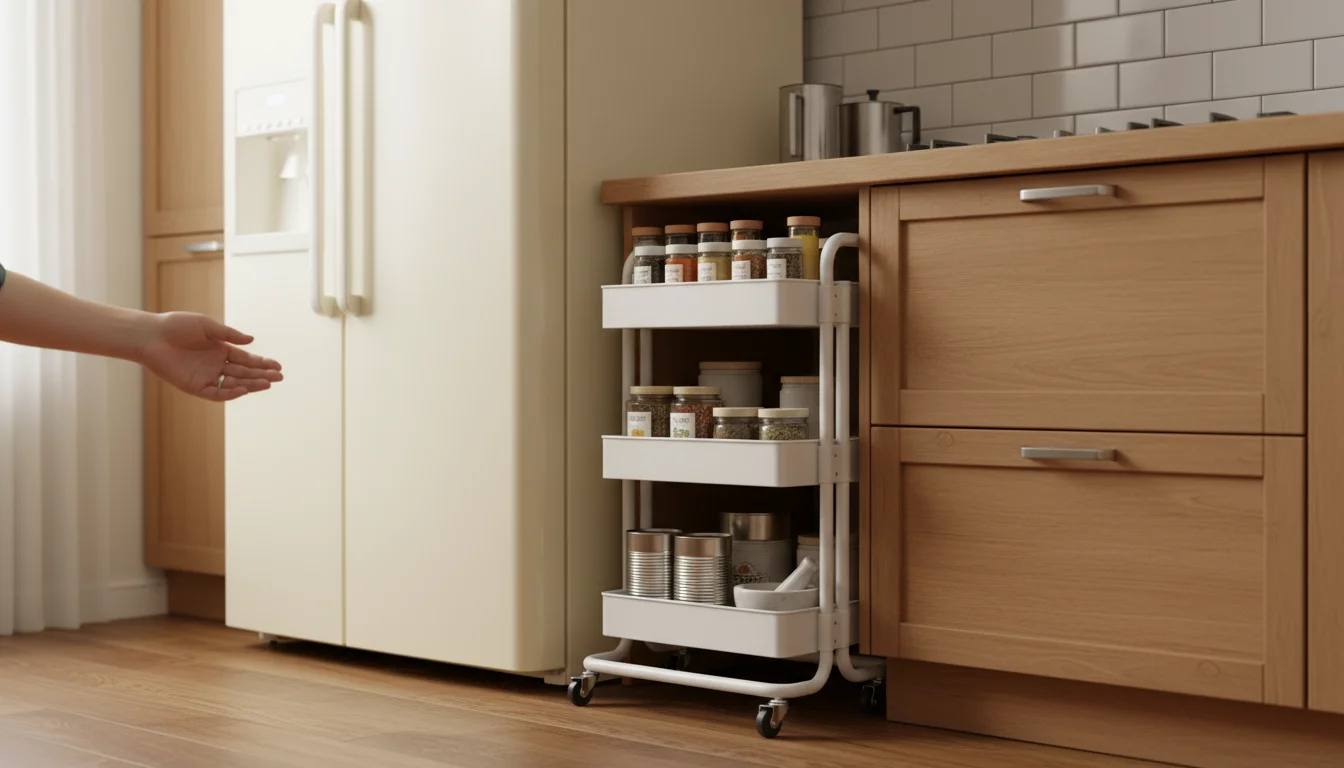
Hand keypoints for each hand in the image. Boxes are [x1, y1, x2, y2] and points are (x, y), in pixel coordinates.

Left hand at [138, 312, 282, 401]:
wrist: (151, 336)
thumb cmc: (177, 326)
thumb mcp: (207, 326)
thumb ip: (229, 335)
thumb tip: (252, 341)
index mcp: (220, 350)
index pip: (246, 359)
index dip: (262, 363)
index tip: (278, 366)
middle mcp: (216, 365)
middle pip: (244, 372)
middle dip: (262, 375)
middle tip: (279, 377)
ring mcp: (206, 376)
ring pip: (234, 383)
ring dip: (251, 384)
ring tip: (268, 383)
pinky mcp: (195, 386)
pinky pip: (216, 392)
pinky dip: (230, 392)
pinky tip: (243, 389)